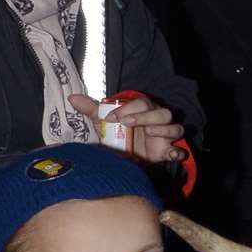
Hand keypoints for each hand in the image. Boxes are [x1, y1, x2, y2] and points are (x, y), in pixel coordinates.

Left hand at [69, 93, 186, 162]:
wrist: (126, 152)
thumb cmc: (118, 132)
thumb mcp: (104, 121)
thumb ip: (91, 109)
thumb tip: (72, 98)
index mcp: (144, 109)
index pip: (142, 103)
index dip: (129, 108)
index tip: (112, 118)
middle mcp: (157, 119)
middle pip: (162, 113)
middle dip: (145, 117)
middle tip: (126, 123)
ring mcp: (165, 135)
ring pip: (175, 127)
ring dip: (163, 129)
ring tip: (148, 133)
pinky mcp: (167, 151)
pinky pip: (180, 149)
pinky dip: (177, 151)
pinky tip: (169, 153)